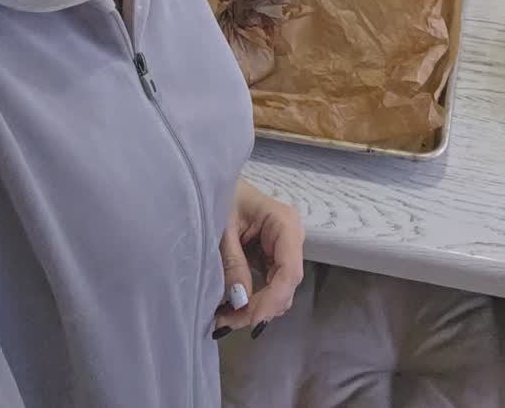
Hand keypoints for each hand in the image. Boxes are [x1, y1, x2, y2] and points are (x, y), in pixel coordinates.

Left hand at [215, 178, 303, 338]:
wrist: (213, 181)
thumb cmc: (218, 194)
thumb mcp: (221, 226)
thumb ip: (232, 262)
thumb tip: (241, 301)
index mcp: (284, 223)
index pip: (289, 271)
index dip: (272, 300)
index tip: (248, 319)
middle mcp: (291, 237)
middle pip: (285, 285)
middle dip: (259, 308)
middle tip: (226, 323)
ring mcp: (284, 248)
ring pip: (279, 290)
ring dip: (255, 308)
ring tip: (224, 318)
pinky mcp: (272, 256)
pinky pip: (269, 285)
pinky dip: (252, 299)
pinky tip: (231, 307)